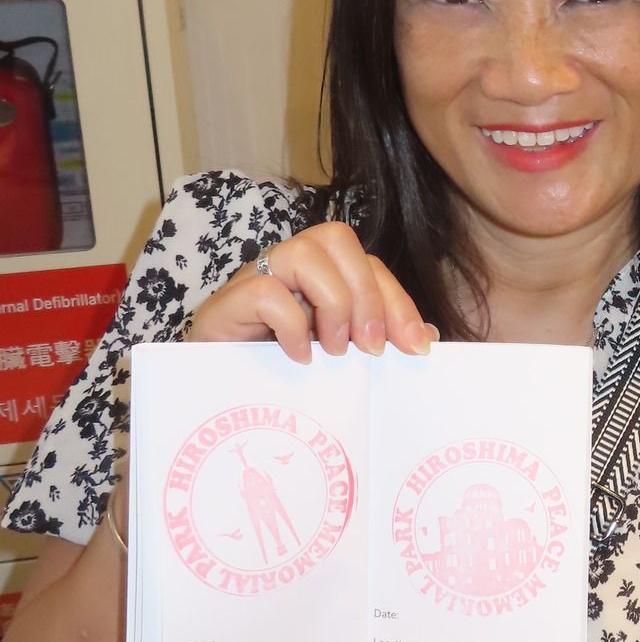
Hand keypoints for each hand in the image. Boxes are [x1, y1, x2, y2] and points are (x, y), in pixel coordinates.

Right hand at [187, 222, 433, 361]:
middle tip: (371, 348)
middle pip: (338, 239)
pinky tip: (298, 358)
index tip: (417, 346)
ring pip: (303, 252)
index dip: (398, 300)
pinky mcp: (225, 305)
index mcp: (318, 278)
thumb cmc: (275, 378)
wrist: (209, 403)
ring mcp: (254, 281)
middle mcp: (287, 269)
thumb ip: (375, 342)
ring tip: (334, 350)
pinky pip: (264, 290)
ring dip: (334, 302)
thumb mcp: (335, 360)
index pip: (368, 264)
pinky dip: (291, 324)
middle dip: (368, 294)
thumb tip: (427, 336)